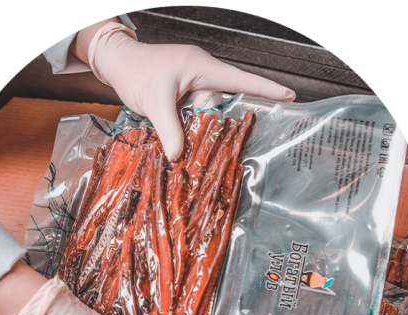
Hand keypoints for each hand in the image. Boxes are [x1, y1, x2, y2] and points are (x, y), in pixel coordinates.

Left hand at [93, 32, 295, 161]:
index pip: (240, 80)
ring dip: (198, 126)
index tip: (290, 96)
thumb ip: (169, 128)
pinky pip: (195, 113)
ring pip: (207, 111)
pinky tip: (180, 135)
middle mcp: (202, 75)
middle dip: (215, 121)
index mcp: (202, 68)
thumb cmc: (136, 73)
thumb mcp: (154, 102)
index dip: (266, 89)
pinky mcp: (184, 95)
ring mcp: (193, 85)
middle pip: (222, 103)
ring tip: (181, 133)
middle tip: (198, 133)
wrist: (118, 64)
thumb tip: (178, 156)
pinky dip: (189, 125)